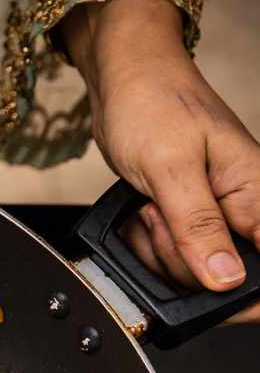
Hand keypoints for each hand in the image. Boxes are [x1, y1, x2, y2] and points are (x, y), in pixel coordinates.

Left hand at [64, 0, 259, 322]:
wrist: (126, 79)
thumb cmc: (153, 104)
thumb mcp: (171, 168)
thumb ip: (198, 226)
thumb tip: (226, 278)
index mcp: (256, 194)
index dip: (237, 293)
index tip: (205, 289)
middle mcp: (242, 206)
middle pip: (219, 276)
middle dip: (178, 259)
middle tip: (157, 217)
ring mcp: (213, 212)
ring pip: (189, 268)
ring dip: (156, 248)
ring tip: (147, 206)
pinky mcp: (186, 215)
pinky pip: (168, 251)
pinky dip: (146, 242)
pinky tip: (139, 213)